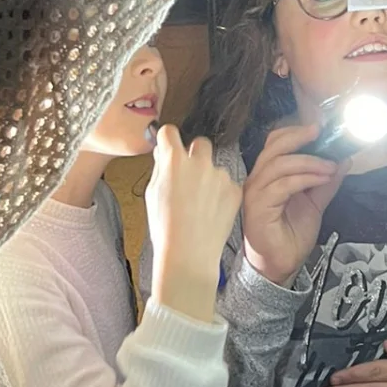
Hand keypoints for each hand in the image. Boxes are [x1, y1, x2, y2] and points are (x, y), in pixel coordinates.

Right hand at [146, 125, 241, 323]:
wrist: (189, 254)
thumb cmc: (165, 228)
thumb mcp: (152, 194)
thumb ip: (160, 169)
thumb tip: (163, 153)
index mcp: (174, 161)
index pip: (170, 132)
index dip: (168, 140)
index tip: (169, 146)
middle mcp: (199, 162)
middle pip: (200, 143)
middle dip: (194, 154)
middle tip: (189, 175)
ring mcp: (220, 175)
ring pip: (215, 167)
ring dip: (209, 178)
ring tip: (200, 204)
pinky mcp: (235, 189)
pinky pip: (227, 183)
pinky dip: (221, 193)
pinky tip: (212, 211)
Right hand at [241, 122, 346, 285]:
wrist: (280, 264)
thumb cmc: (290, 234)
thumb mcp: (315, 203)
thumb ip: (326, 182)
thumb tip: (343, 160)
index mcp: (268, 175)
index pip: (275, 143)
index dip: (295, 132)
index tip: (319, 128)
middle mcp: (257, 180)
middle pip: (274, 147)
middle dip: (299, 137)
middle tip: (321, 134)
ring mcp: (255, 193)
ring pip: (280, 164)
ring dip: (309, 161)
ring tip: (330, 166)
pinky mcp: (258, 208)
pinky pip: (282, 185)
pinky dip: (305, 178)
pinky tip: (322, 179)